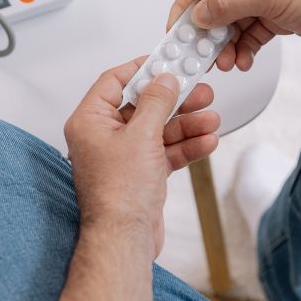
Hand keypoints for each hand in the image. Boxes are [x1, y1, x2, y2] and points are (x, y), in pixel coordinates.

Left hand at [64, 57, 219, 258]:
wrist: (124, 240)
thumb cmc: (117, 194)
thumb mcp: (141, 136)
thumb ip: (156, 103)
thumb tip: (164, 79)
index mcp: (89, 121)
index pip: (114, 82)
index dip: (141, 69)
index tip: (166, 60)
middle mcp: (103, 136)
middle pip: (142, 106)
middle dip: (174, 100)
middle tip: (199, 90)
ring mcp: (122, 156)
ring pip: (158, 129)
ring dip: (186, 124)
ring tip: (211, 118)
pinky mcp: (140, 173)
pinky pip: (164, 151)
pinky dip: (184, 146)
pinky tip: (206, 141)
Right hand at [168, 0, 300, 71]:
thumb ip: (229, 4)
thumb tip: (199, 14)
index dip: (185, 8)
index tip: (175, 31)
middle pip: (213, 6)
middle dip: (206, 33)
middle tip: (199, 55)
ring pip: (230, 25)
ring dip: (225, 46)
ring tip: (225, 62)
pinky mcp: (275, 17)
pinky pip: (248, 35)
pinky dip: (243, 50)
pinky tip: (243, 61)